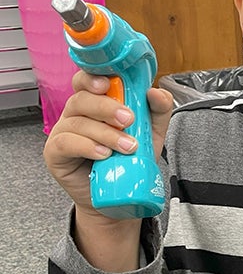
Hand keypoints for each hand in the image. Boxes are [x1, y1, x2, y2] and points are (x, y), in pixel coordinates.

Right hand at [43, 70, 173, 217]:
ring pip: (77, 122)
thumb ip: (157, 111)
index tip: (109, 83)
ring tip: (126, 146)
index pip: (86, 81)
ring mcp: (62, 133)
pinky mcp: (55, 154)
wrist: (118, 196)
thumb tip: (155, 92)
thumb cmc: (129, 159)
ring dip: (105, 133)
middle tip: (129, 119)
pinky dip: (87, 146)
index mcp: (94, 103)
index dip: (93, 78)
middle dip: (106, 107)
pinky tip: (103, 154)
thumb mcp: (151, 133)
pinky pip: (65, 143)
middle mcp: (75, 114)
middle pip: (81, 99)